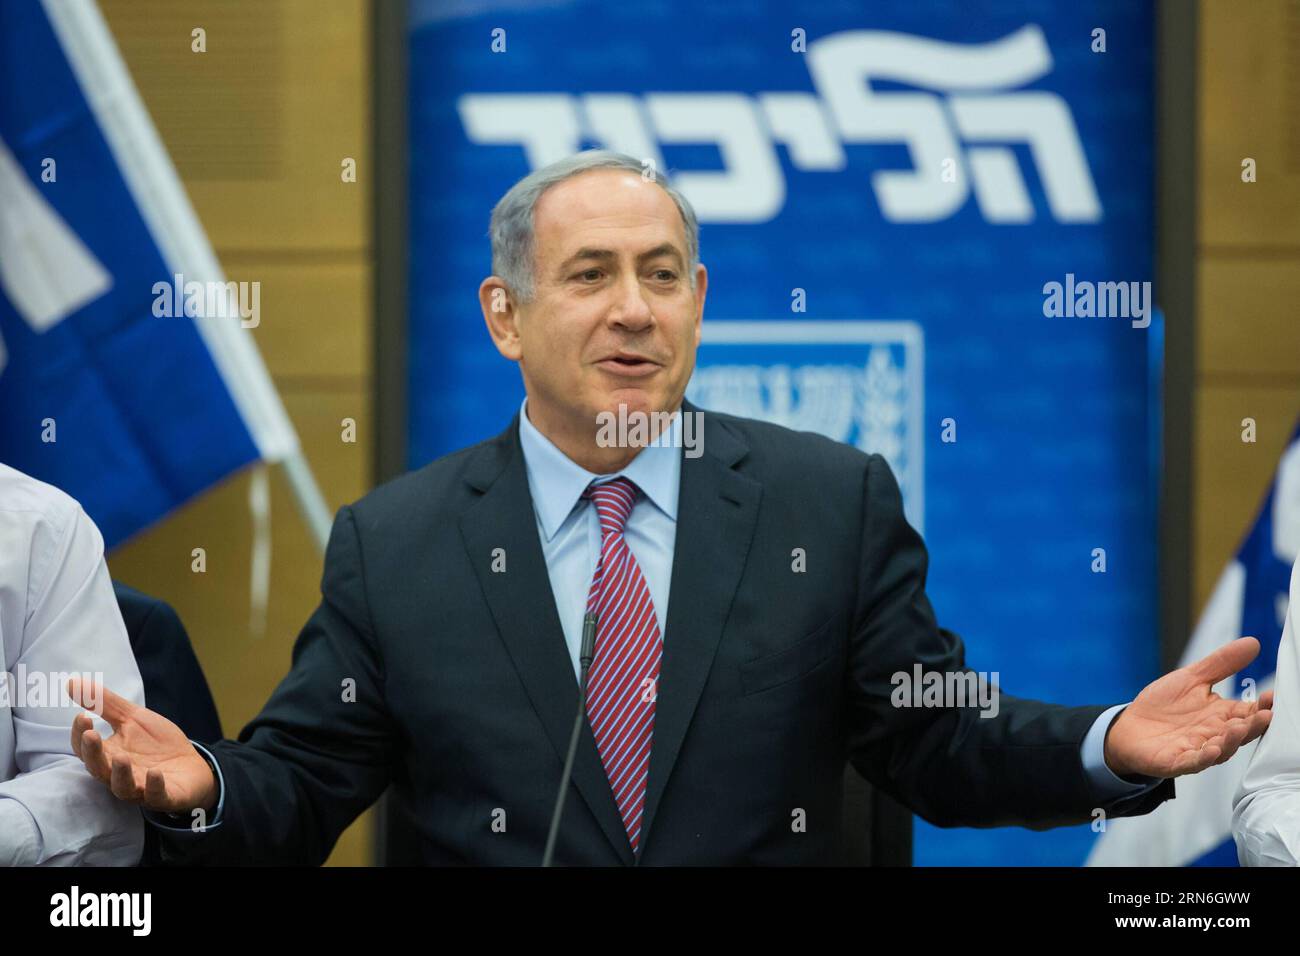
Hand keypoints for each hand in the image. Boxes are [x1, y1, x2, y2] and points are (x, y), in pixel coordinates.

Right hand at [68, 676, 217, 814]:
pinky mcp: (165, 796)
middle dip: (93, 753)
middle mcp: (119, 775)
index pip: (85, 748)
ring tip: (121, 757)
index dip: (80, 734)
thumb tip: (72, 682)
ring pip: (123, 787)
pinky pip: (156, 795)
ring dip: (120, 773)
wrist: (191, 766)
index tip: (82, 715)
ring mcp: (141, 788)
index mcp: (109, 755)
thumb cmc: (156, 744)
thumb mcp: (133, 718)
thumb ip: (105, 704)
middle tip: (91, 735)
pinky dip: (153, 786)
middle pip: (99, 768)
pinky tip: (154, 773)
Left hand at [1104, 637, 1273, 778]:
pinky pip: (1193, 762)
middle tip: (1265, 716)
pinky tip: (1211, 749)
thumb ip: (1221, 664)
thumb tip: (1252, 642)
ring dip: (1231, 741)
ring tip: (1238, 729)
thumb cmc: (1163, 705)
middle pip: (1240, 733)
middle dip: (1253, 725)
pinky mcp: (1176, 762)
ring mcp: (1197, 750)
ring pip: (1221, 749)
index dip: (1262, 706)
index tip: (1272, 697)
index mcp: (1221, 715)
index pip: (1249, 712)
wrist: (1128, 727)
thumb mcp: (1191, 678)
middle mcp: (1213, 734)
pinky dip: (1203, 758)